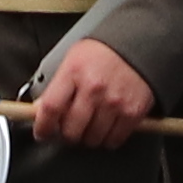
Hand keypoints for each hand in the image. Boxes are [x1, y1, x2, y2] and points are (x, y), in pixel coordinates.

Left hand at [24, 38, 156, 150]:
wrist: (141, 43)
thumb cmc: (104, 51)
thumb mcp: (73, 58)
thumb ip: (56, 84)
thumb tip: (40, 109)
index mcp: (74, 71)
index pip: (51, 108)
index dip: (43, 126)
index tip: (42, 132)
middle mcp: (94, 88)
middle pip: (71, 130)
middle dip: (67, 134)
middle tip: (69, 128)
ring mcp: (114, 102)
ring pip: (92, 139)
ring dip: (88, 137)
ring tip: (90, 124)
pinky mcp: (132, 113)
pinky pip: (114, 140)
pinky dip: (108, 138)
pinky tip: (106, 125)